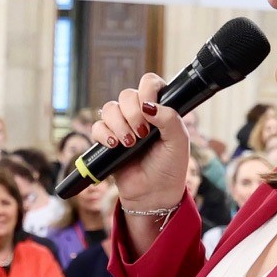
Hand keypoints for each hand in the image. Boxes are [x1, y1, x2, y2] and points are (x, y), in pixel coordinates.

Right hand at [89, 72, 192, 215]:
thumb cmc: (170, 167)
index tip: (149, 108)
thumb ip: (170, 118)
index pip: (149, 83)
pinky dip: (104, 135)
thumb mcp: (179, 141)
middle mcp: (139, 114)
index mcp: (159, 109)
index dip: (147, 90)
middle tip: (142, 134)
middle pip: (126, 95)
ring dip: (118, 125)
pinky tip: (115, 146)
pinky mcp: (108, 140)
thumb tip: (148, 105)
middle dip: (132, 113)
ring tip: (129, 143)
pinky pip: (97, 127)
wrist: (154, 193)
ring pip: (109, 108)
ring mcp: (122, 126)